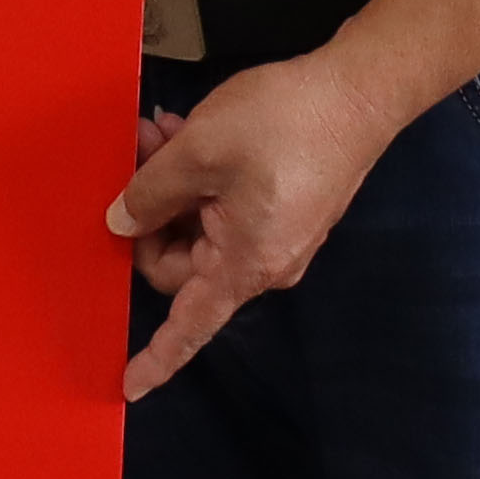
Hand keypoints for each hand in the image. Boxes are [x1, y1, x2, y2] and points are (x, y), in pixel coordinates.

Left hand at [104, 50, 414, 396]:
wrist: (360, 92)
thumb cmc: (282, 123)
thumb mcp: (199, 151)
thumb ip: (151, 192)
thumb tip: (119, 224)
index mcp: (244, 264)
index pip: (190, 326)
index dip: (157, 357)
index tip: (127, 387)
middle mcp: (264, 263)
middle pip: (182, 263)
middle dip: (149, 214)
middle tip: (137, 154)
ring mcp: (278, 236)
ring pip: (200, 226)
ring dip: (173, 186)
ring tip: (160, 131)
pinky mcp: (285, 209)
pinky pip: (226, 208)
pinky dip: (201, 178)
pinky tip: (185, 132)